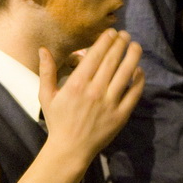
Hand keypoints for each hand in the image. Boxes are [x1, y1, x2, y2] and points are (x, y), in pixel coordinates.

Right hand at [37, 30, 144, 167]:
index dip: (105, 41)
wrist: (70, 149)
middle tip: (125, 34)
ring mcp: (109, 103)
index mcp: (77, 84)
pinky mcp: (121, 115)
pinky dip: (138, 81)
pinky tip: (139, 71)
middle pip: (112, 61)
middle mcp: (95, 91)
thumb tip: (43, 49)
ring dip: (132, 57)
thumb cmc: (57, 121)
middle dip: (120, 44)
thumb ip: (47, 71)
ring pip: (125, 74)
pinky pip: (133, 94)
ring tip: (136, 46)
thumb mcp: (46, 96)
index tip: (111, 32)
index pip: (95, 56)